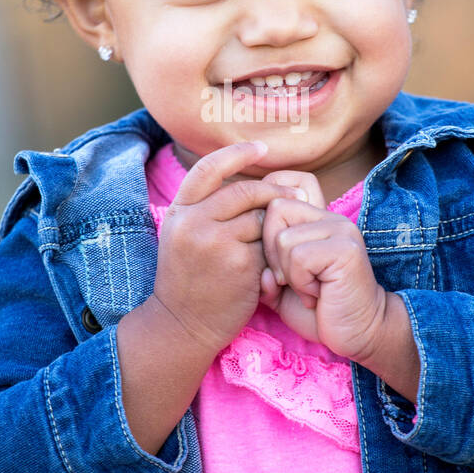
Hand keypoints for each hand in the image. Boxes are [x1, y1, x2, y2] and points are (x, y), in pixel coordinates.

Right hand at [151, 141, 306, 358]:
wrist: (183, 325)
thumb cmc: (189, 279)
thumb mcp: (183, 236)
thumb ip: (206, 208)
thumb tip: (246, 175)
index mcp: (179, 212)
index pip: (209, 168)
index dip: (237, 153)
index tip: (261, 147)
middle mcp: (194, 223)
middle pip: (244, 191)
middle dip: (273, 192)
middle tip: (294, 196)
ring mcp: (216, 243)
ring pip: (262, 218)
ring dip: (275, 226)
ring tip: (280, 237)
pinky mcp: (240, 264)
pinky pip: (270, 245)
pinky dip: (277, 251)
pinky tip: (277, 262)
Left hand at [257, 168, 388, 363]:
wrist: (356, 334)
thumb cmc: (317, 310)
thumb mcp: (280, 284)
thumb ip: (261, 263)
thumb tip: (250, 250)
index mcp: (314, 218)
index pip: (282, 181)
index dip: (265, 214)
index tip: (272, 253)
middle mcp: (329, 216)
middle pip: (274, 209)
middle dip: (270, 250)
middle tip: (289, 279)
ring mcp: (340, 230)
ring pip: (283, 238)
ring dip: (287, 273)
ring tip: (308, 289)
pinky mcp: (346, 249)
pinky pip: (300, 257)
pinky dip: (300, 282)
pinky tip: (317, 295)